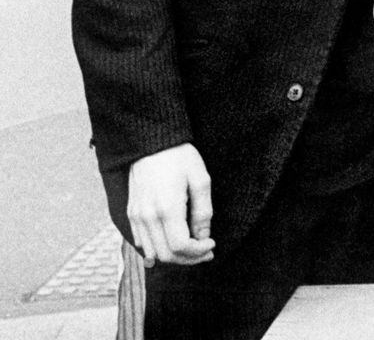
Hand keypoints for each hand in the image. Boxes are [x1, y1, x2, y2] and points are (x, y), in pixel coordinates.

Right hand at [126, 143, 214, 266]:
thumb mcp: (201, 179)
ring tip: (193, 248)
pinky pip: (142, 242)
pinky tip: (174, 241)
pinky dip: (158, 248)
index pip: (180, 246)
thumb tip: (203, 236)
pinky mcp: (131, 214)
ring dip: (174, 256)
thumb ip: (203, 212)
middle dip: (189, 258)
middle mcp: (147, 216)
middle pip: (166, 254)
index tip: (212, 244)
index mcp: (167, 208)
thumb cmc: (180, 158)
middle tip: (206, 252)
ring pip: (153, 252)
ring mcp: (136, 217)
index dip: (198, 252)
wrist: (151, 144)